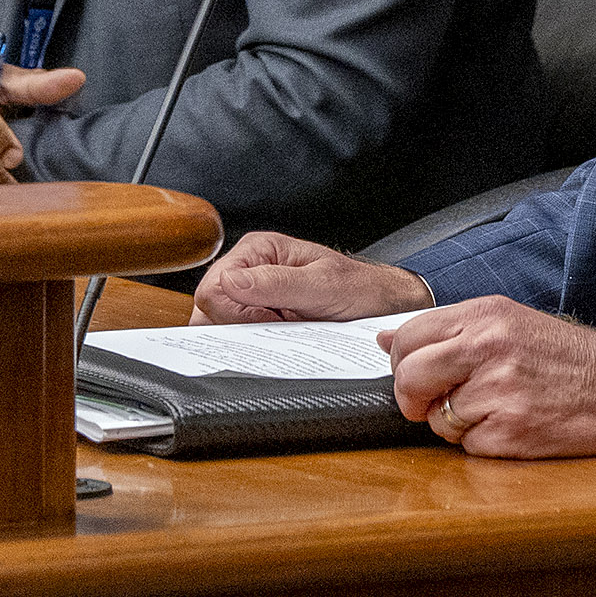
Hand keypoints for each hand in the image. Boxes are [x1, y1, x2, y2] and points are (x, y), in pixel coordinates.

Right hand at [191, 231, 433, 323]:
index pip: (213, 289)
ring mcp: (251, 296)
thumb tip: (230, 282)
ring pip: (218, 327)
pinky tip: (281, 339)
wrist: (386, 308)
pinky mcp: (258, 318)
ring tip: (285, 330)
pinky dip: (253, 346)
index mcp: (258, 250)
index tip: (274, 320)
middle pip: (209, 310)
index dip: (238, 314)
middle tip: (282, 326)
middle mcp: (249, 269)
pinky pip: (236, 338)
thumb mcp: (325, 286)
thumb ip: (277, 283)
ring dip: (248, 337)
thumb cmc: (362, 290)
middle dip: (240, 327)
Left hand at [382, 295, 595, 458]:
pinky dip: (483, 443)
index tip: (413, 374)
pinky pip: (468, 446)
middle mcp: (489, 347)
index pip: (408, 336)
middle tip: (431, 403)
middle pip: (409, 377)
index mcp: (485, 315)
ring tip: (494, 408)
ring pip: (438, 418)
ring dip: (456, 423)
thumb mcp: (506, 321)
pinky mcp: (512, 432)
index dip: (400, 363)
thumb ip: (446, 329)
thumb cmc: (562, 355)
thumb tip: (384, 339)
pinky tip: (511, 425)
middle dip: (412, 398)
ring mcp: (500, 391)